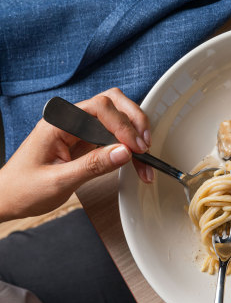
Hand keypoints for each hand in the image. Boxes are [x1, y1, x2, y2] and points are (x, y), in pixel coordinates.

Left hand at [0, 88, 153, 221]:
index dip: (122, 125)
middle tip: (145, 144)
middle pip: (112, 103)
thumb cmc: (23, 189)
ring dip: (134, 133)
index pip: (99, 108)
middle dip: (134, 121)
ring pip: (116, 118)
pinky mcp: (85, 142)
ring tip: (145, 157)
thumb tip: (123, 152)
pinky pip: (113, 136)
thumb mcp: (59, 181)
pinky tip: (135, 162)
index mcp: (58, 123)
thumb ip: (93, 165)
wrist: (8, 198)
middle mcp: (70, 121)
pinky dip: (128, 147)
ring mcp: (79, 130)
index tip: (135, 147)